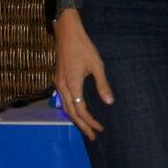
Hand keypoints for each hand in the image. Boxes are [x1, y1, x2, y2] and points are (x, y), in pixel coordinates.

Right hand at [54, 12, 113, 140]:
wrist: (67, 31)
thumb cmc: (83, 46)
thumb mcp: (97, 64)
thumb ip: (102, 84)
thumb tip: (109, 102)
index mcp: (72, 84)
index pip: (81, 110)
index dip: (90, 121)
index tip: (100, 129)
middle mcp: (62, 87)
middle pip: (71, 113)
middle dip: (82, 126)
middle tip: (92, 136)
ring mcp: (58, 83)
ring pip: (66, 107)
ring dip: (76, 119)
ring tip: (86, 127)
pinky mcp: (58, 79)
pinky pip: (63, 100)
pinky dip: (71, 109)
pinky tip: (78, 110)